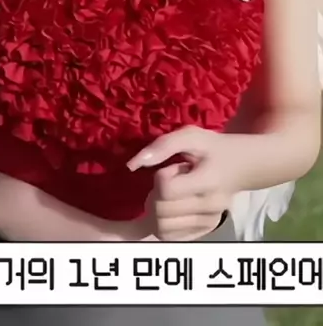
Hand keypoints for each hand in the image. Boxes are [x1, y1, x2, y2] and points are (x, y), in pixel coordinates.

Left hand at [127, 126, 240, 241]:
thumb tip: (132, 165)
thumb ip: (162, 146)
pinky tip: (174, 207)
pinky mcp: (205, 232)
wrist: (241, 166)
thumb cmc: (213, 148)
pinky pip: (171, 238)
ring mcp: (208, 223)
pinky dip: (164, 224)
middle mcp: (209, 207)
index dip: (161, 177)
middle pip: (161, 212)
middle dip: (156, 194)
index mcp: (207, 181)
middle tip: (170, 181)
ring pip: (162, 229)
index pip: (166, 190)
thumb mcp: (190, 135)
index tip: (173, 168)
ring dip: (158, 211)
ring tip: (172, 195)